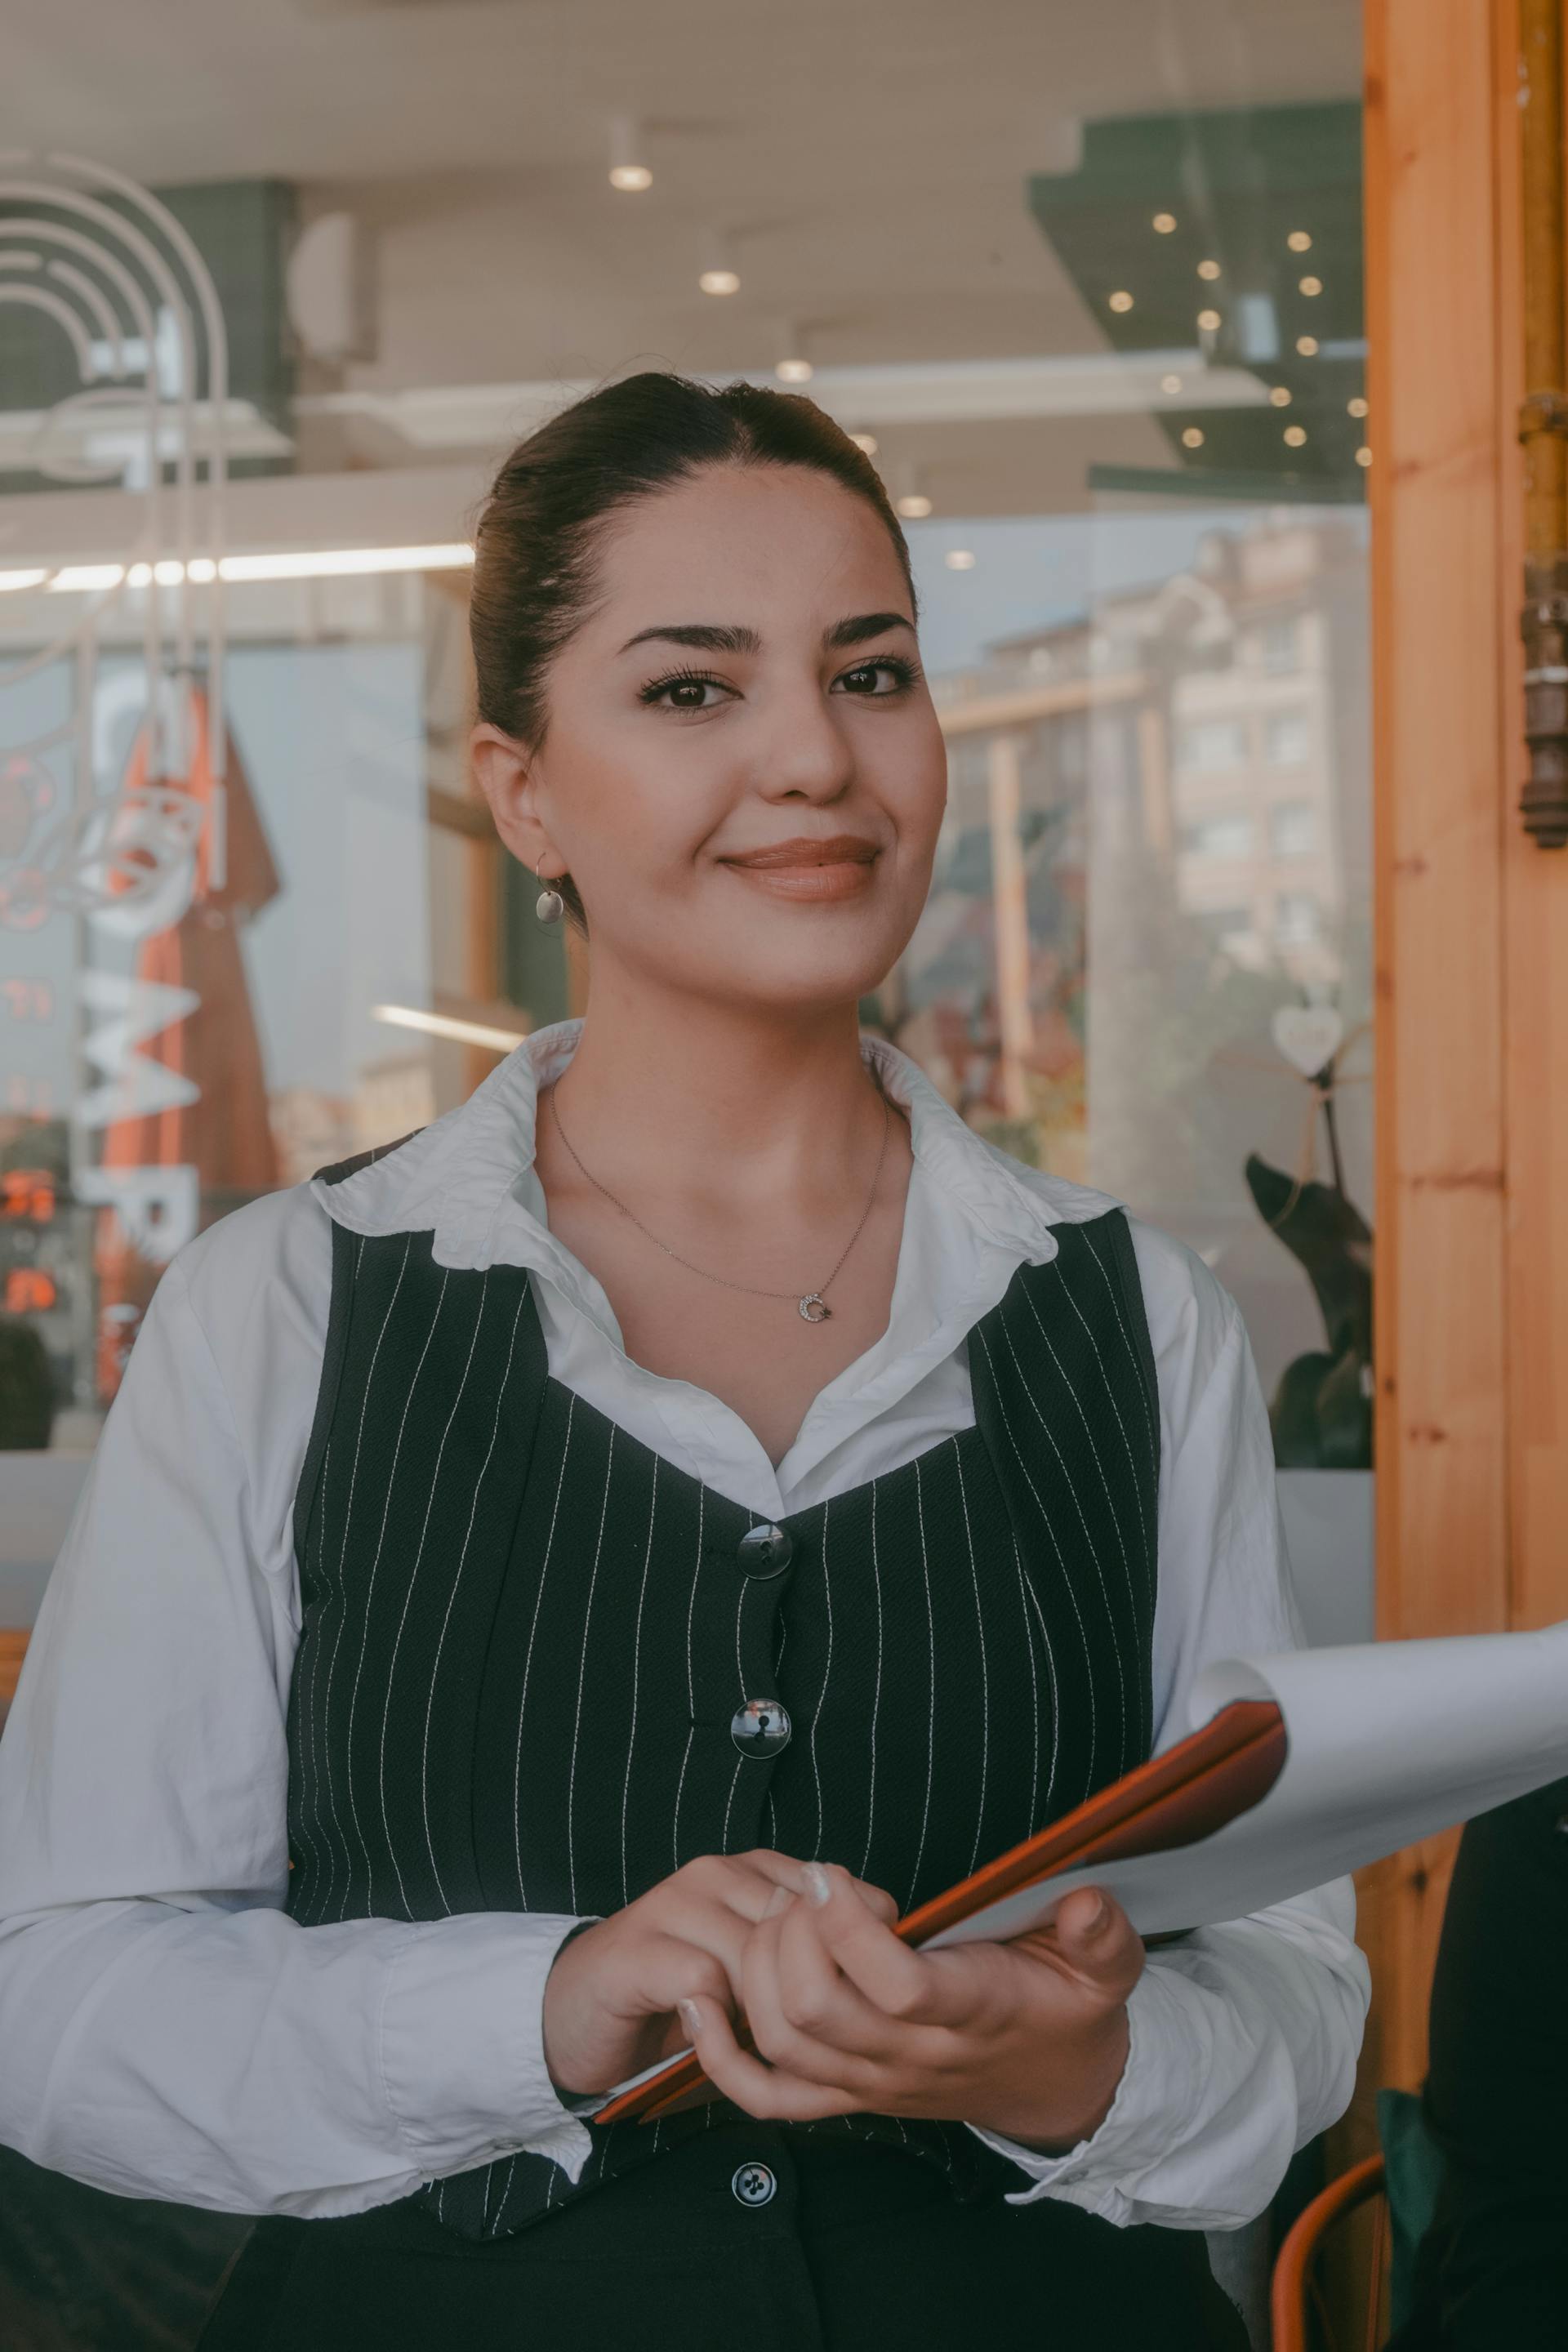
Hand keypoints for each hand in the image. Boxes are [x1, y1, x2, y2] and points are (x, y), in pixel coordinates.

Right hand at [542, 1850, 866, 2099]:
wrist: (575, 2018)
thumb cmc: (679, 2001)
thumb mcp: (754, 1974)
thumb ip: (806, 1960)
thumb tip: (886, 1975)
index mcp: (752, 1871)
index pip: (836, 1891)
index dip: (854, 1950)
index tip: (852, 1997)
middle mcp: (715, 1874)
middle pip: (798, 1925)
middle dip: (810, 1990)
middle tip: (803, 2036)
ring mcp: (672, 1905)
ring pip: (755, 1954)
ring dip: (762, 2011)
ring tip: (751, 2040)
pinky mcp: (637, 1950)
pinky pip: (703, 1980)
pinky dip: (717, 2020)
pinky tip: (707, 2032)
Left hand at [679, 1863, 1143, 2153]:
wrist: (1057, 2086)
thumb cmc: (1069, 2010)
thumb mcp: (1106, 1967)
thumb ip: (1102, 1936)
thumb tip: (1088, 1903)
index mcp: (970, 2013)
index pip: (895, 1986)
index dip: (849, 1926)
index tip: (832, 1873)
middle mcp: (910, 2056)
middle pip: (815, 2012)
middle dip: (789, 1935)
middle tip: (803, 1884)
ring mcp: (871, 2083)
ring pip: (783, 2042)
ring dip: (758, 1969)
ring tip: (778, 1912)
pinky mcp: (845, 2095)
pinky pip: (769, 2095)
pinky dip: (721, 2056)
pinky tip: (701, 2002)